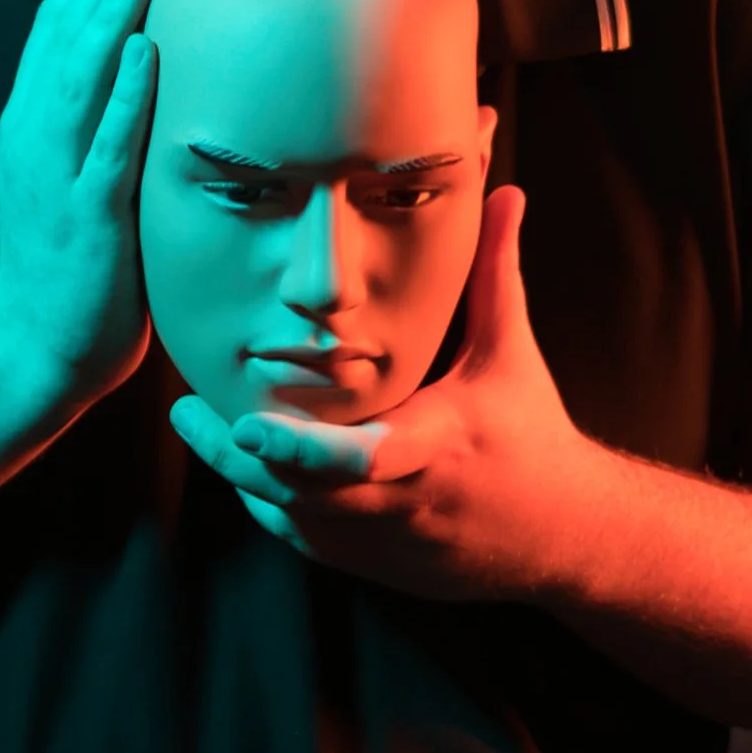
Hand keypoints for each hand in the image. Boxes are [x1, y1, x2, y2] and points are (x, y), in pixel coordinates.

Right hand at [0, 0, 160, 406]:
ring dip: (110, 17)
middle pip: (64, 39)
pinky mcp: (87, 218)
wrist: (33, 345)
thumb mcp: (71, 174)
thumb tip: (140, 64)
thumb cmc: (67, 259)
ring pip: (80, 80)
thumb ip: (95, 121)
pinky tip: (146, 54)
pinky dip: (124, 96)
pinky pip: (107, 147)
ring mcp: (57, 177)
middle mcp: (36, 139)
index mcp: (31, 124)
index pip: (55, 31)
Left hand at [168, 184, 610, 602]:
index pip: (365, 458)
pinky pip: (305, 539)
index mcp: (441, 444)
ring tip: (195, 423)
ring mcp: (388, 541)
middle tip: (186, 407)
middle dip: (238, 457)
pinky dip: (268, 503)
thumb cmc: (532, 429)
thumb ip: (494, 270)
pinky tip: (237, 463)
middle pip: (306, 495)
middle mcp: (409, 501)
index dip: (302, 449)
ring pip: (296, 520)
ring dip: (241, 477)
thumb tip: (505, 188)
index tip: (247, 423)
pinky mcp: (375, 564)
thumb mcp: (511, 351)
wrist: (565, 535)